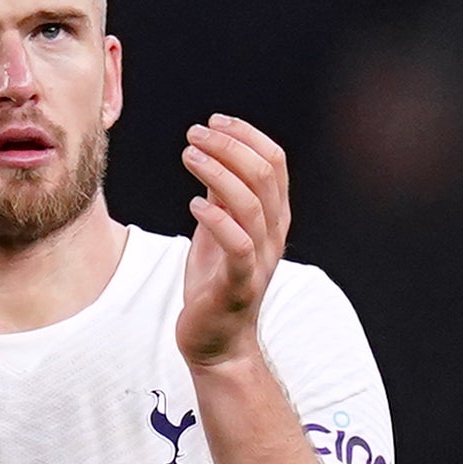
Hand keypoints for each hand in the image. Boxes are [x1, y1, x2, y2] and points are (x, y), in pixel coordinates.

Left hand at [174, 115, 290, 366]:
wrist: (216, 342)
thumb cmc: (215, 284)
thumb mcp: (217, 229)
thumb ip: (220, 194)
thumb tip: (210, 152)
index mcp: (273, 216)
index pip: (274, 161)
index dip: (246, 135)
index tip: (214, 121)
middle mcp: (273, 233)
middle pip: (264, 174)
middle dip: (229, 146)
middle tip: (194, 134)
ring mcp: (260, 258)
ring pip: (251, 203)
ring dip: (217, 172)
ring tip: (188, 155)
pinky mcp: (240, 283)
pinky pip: (238, 244)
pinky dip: (217, 219)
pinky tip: (194, 204)